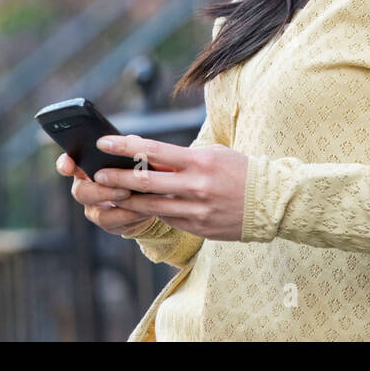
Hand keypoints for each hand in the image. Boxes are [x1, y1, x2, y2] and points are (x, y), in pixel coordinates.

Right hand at [55, 152, 156, 236]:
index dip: (64, 165)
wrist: (145, 199)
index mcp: (86, 168)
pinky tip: (143, 209)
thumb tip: (132, 140)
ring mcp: (95, 209)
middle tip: (122, 186)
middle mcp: (86, 190)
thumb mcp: (132, 155)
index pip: (68, 165)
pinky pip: (114, 222)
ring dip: (115, 203)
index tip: (67, 167)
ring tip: (131, 194)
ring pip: (96, 212)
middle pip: (81, 192)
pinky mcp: (109, 224)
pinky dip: (129, 215)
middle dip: (100, 190)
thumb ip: (129, 147)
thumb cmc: (133, 171)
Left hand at [87, 134, 248, 241]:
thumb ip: (182, 158)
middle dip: (118, 177)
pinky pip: (170, 219)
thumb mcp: (213, 154)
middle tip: (98, 173)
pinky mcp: (199, 227)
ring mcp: (197, 210)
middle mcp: (196, 186)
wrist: (271, 201)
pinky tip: (141, 208)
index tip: (104, 143)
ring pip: (153, 206)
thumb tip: (149, 157)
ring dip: (129, 200)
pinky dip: (154, 212)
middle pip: (146, 181)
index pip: (154, 150)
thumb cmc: (240, 171)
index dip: (125, 147)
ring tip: (110, 194)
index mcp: (199, 161)